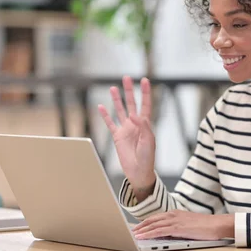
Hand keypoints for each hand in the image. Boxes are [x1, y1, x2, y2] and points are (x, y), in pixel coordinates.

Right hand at [98, 76, 155, 200]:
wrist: (139, 171)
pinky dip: (105, 115)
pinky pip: (110, 123)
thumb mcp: (149, 141)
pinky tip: (101, 106)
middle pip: (131, 103)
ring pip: (120, 111)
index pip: (145, 104)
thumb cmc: (147, 157)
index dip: (145, 93)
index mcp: (145, 124)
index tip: (144, 80)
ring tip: (112, 88)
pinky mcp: (117, 136)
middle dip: (129, 91)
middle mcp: (135, 124)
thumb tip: (135, 114)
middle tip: (126, 78)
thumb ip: (144, 127)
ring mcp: (126, 129)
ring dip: (117, 100)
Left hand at [132, 211, 234, 240]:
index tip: (139, 226)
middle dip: (141, 225)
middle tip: (133, 230)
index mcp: (176, 213)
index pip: (157, 217)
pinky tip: (143, 236)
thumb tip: (169, 233)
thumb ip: (178, 226)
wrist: (216, 225)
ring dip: (142, 230)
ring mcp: (175, 220)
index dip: (146, 222)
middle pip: (152, 219)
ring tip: (134, 234)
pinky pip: (159, 230)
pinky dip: (149, 233)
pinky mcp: (177, 228)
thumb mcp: (189, 224)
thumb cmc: (206, 226)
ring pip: (153, 225)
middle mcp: (174, 215)